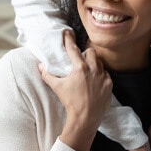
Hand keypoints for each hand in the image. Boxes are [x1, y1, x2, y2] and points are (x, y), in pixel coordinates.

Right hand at [40, 30, 111, 150]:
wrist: (85, 118)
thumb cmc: (71, 102)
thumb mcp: (58, 87)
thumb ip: (48, 75)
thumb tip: (40, 66)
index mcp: (80, 68)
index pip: (73, 49)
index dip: (69, 39)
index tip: (67, 33)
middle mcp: (94, 69)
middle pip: (91, 52)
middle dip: (85, 53)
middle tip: (79, 59)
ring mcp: (103, 76)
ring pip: (99, 62)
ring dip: (93, 63)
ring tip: (87, 71)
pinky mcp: (110, 84)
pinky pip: (105, 74)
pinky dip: (100, 75)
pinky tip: (94, 82)